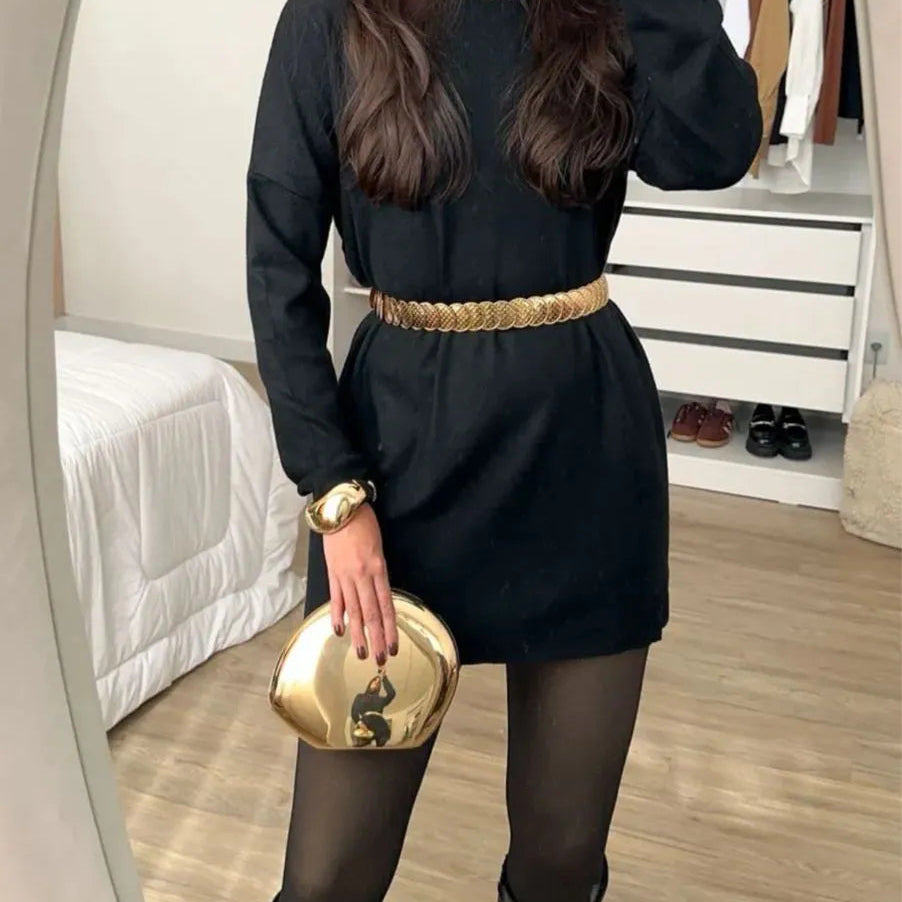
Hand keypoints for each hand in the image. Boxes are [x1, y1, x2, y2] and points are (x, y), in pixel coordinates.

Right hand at [322, 503, 397, 665]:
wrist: (340, 508)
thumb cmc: (364, 524)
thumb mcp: (378, 547)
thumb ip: (378, 572)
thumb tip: (379, 595)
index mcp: (378, 569)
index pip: (386, 605)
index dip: (390, 628)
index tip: (394, 646)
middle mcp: (363, 576)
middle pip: (371, 613)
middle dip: (377, 638)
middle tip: (381, 659)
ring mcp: (345, 576)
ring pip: (354, 611)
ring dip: (358, 635)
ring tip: (362, 653)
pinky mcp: (332, 573)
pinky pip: (336, 599)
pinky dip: (338, 615)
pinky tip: (340, 631)